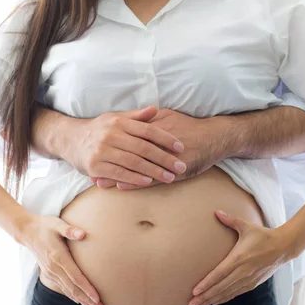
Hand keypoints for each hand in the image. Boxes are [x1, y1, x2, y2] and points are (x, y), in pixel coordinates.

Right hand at [19, 214, 104, 304]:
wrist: (27, 231)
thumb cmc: (45, 225)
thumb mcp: (56, 223)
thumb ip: (69, 229)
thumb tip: (83, 234)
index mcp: (58, 257)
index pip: (75, 277)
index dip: (87, 289)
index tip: (97, 298)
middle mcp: (54, 268)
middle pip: (73, 288)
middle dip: (87, 300)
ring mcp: (50, 272)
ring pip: (68, 290)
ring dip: (81, 301)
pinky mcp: (48, 273)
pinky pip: (62, 287)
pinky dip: (72, 296)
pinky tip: (80, 301)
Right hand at [67, 106, 186, 185]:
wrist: (69, 139)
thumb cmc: (97, 130)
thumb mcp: (115, 118)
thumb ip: (136, 116)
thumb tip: (155, 109)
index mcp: (119, 122)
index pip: (148, 130)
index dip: (166, 139)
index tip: (181, 148)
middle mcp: (111, 135)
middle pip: (144, 148)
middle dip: (165, 159)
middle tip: (180, 167)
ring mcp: (102, 151)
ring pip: (134, 162)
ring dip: (154, 171)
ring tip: (169, 177)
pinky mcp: (95, 166)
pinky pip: (119, 173)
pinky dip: (135, 178)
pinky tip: (148, 182)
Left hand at [93, 109, 226, 189]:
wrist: (215, 137)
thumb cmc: (189, 127)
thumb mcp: (167, 117)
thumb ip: (148, 118)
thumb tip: (132, 117)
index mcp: (153, 128)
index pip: (125, 137)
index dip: (108, 145)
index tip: (92, 150)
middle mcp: (156, 142)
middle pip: (126, 153)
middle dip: (107, 161)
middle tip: (89, 168)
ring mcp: (164, 158)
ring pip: (136, 168)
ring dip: (117, 175)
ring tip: (99, 182)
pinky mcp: (173, 171)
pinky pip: (151, 178)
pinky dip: (136, 183)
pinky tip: (122, 187)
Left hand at [187, 210, 292, 304]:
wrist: (284, 247)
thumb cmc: (263, 235)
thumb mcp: (246, 226)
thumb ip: (230, 220)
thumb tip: (216, 211)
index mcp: (239, 259)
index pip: (219, 274)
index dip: (206, 283)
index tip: (195, 291)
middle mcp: (242, 272)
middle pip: (220, 288)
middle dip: (204, 297)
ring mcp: (248, 279)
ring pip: (227, 293)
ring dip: (211, 301)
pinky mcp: (253, 283)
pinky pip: (235, 293)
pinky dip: (224, 299)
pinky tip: (214, 303)